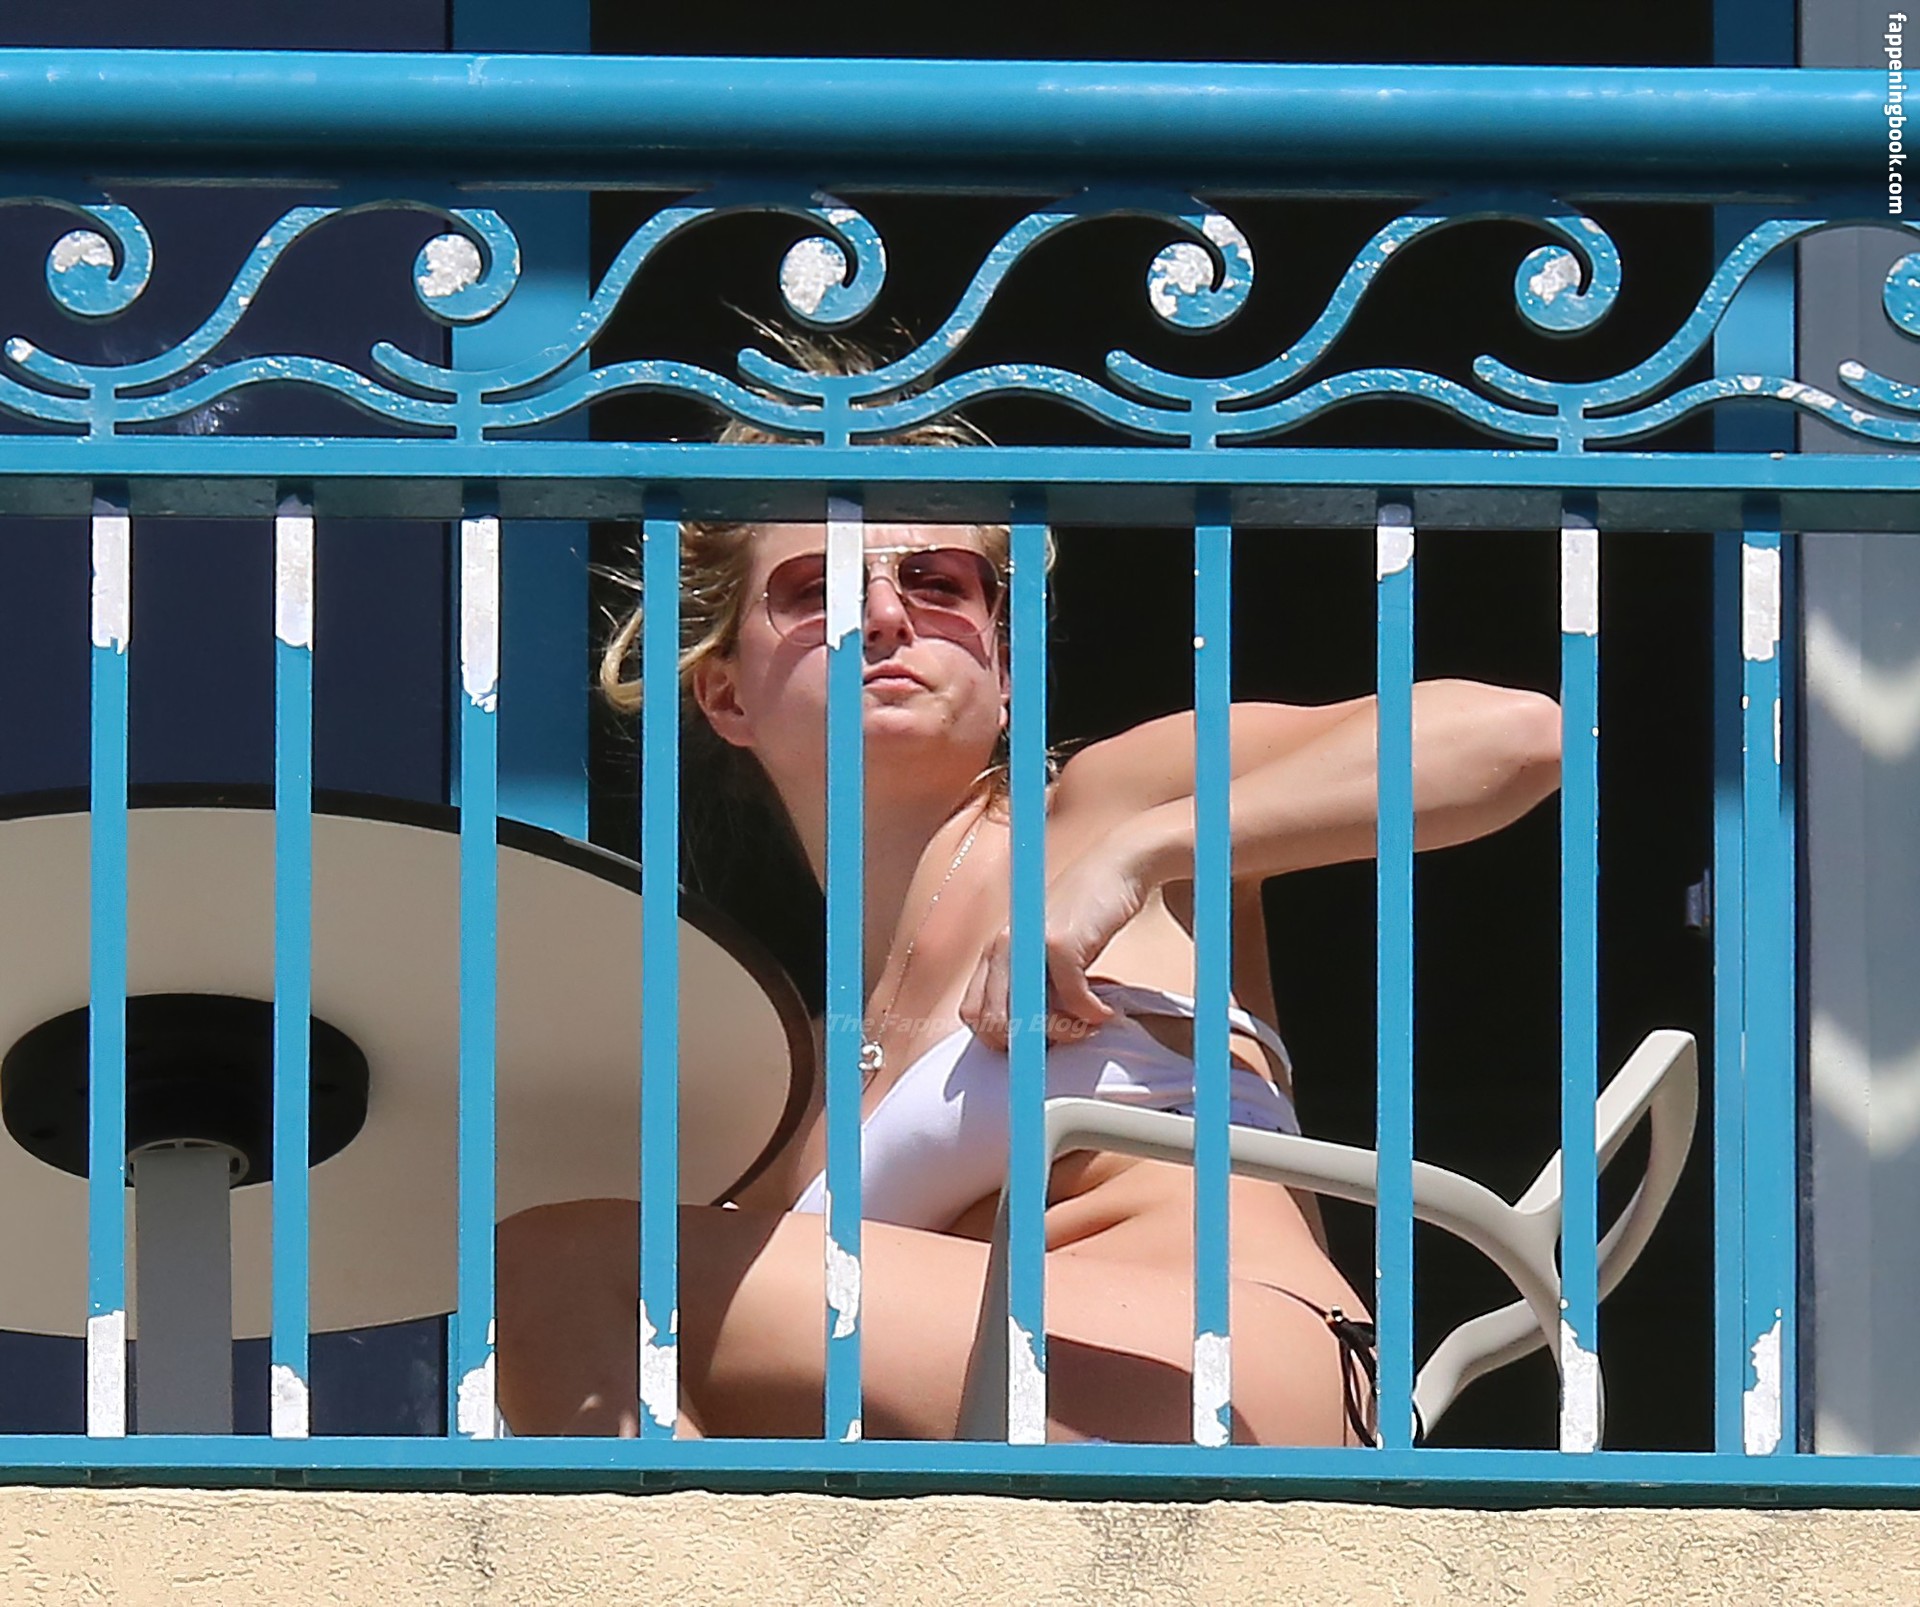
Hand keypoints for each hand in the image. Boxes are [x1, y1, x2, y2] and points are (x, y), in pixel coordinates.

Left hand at [958, 836, 1152, 1051]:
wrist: (1113, 869)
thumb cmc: (1081, 916)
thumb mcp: (1044, 952)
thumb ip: (1030, 985)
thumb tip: (1032, 1038)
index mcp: (992, 953)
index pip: (973, 1015)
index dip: (1000, 1041)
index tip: (1035, 1045)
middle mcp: (1002, 948)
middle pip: (993, 1024)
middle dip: (1028, 1046)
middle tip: (1062, 1039)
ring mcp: (1028, 945)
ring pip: (1026, 1018)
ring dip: (1063, 1033)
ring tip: (1088, 1025)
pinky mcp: (1060, 943)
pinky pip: (1071, 1001)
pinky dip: (1090, 1016)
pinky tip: (1104, 1012)